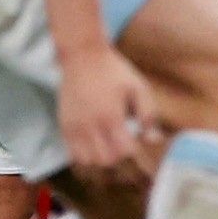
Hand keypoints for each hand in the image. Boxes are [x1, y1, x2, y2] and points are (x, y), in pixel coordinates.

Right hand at [59, 48, 157, 180]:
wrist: (82, 57)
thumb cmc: (115, 72)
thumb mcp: (139, 88)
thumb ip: (148, 115)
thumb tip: (154, 139)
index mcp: (111, 116)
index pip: (124, 151)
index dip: (135, 152)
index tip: (139, 143)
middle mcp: (89, 126)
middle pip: (105, 160)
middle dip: (120, 157)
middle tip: (125, 143)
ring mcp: (74, 127)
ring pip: (87, 161)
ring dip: (101, 159)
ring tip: (110, 145)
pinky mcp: (64, 126)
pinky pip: (73, 154)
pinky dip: (86, 155)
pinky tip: (96, 144)